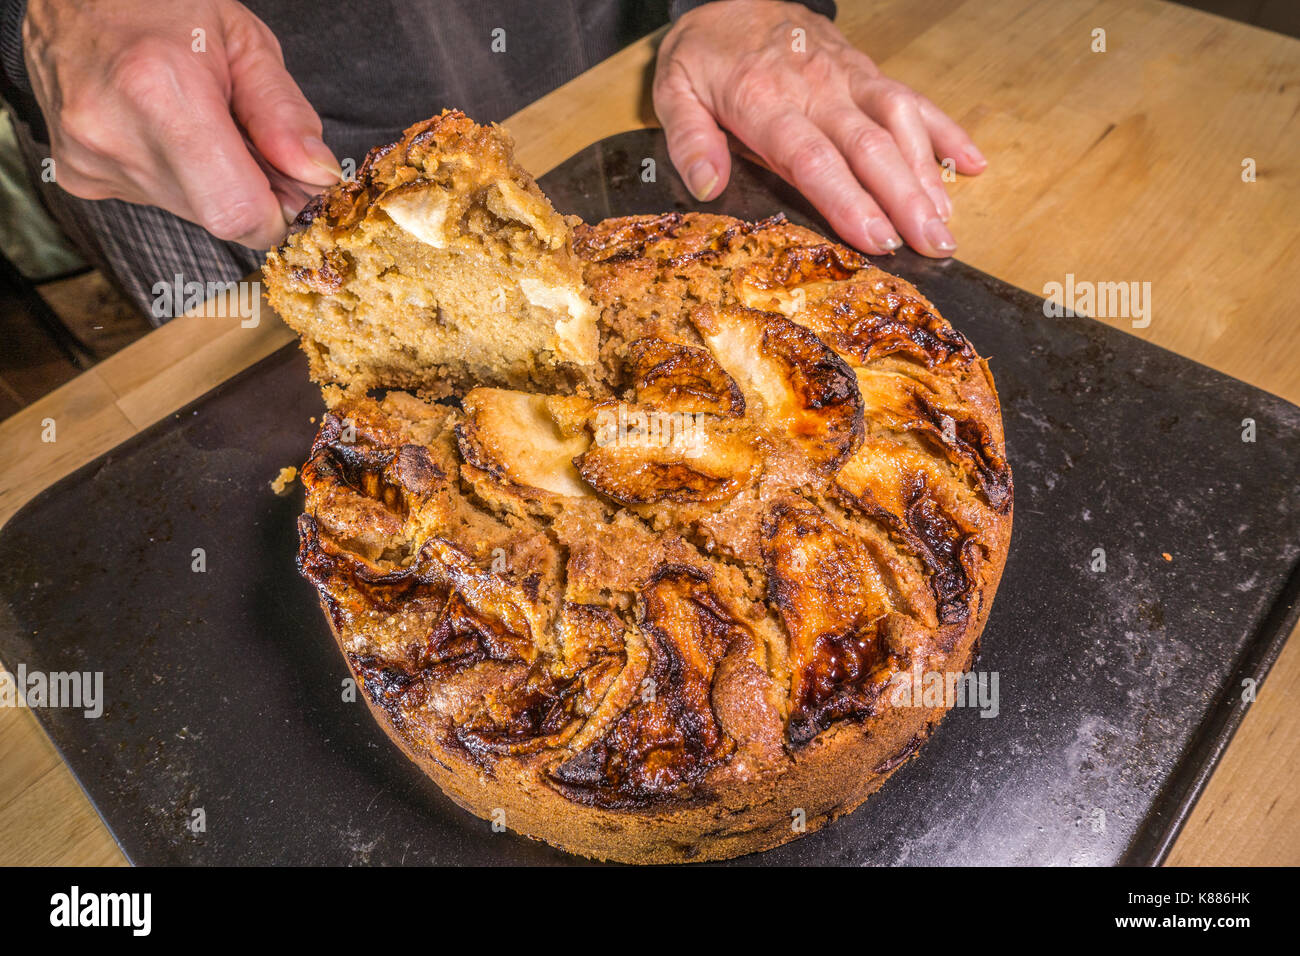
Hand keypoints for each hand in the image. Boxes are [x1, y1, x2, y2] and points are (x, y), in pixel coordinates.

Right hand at [23, 0, 340, 248]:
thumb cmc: (158, 4)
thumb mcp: (242, 41)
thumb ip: (284, 114)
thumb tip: (316, 177)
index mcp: (161, 94)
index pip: (237, 212)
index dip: (277, 212)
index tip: (292, 189)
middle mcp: (115, 135)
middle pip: (217, 216)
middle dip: (249, 190)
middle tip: (246, 139)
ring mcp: (89, 160)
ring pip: (190, 211)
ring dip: (212, 180)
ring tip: (196, 121)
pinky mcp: (80, 176)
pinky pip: (156, 198)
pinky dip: (176, 174)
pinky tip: (163, 129)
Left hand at [653, 0, 985, 256]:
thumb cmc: (706, 52)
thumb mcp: (674, 91)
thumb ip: (688, 140)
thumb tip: (707, 186)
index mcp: (766, 103)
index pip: (814, 159)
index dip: (849, 201)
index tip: (877, 239)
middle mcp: (816, 89)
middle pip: (869, 147)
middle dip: (905, 200)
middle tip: (932, 246)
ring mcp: (847, 77)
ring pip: (900, 121)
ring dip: (927, 174)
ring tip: (946, 223)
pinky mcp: (865, 70)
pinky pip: (911, 97)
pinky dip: (945, 130)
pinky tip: (972, 164)